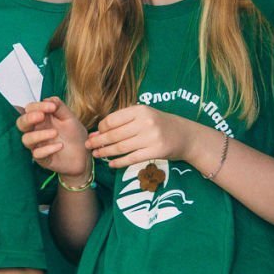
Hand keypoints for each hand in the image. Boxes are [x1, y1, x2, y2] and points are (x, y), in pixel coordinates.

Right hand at [18, 98, 90, 177]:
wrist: (84, 155)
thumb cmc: (75, 135)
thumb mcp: (70, 118)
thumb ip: (59, 107)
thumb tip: (49, 99)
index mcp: (42, 119)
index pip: (30, 109)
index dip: (37, 106)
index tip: (51, 106)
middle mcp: (36, 131)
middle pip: (21, 123)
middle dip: (28, 118)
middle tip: (41, 116)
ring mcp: (38, 145)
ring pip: (26, 139)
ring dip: (39, 135)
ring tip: (55, 133)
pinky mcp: (42, 159)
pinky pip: (37, 154)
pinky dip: (47, 149)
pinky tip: (60, 145)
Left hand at [87, 105, 201, 169]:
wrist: (185, 135)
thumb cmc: (159, 124)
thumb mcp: (144, 116)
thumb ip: (122, 122)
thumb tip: (97, 132)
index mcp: (140, 110)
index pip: (112, 120)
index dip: (101, 128)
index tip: (96, 133)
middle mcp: (145, 122)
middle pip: (114, 135)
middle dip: (98, 141)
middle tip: (88, 146)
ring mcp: (151, 137)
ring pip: (121, 147)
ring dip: (105, 152)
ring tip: (96, 155)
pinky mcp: (156, 152)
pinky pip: (132, 158)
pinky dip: (119, 162)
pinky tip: (111, 164)